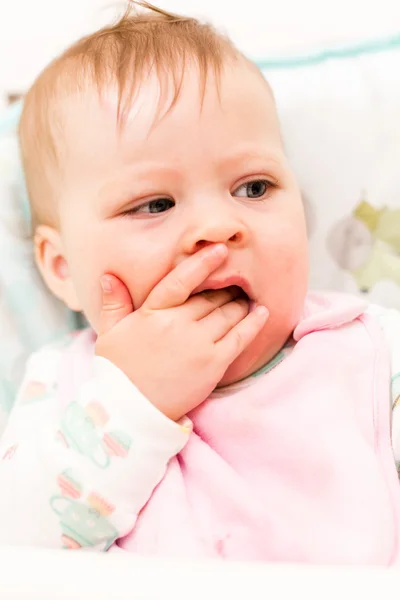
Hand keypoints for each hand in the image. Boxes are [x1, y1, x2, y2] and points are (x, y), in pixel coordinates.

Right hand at [95, 244, 268, 420]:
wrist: (131, 412)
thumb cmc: (118, 372)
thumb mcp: (109, 334)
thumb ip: (114, 303)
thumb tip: (108, 275)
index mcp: (152, 313)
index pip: (180, 280)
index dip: (202, 263)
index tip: (219, 250)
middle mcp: (178, 323)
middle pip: (209, 297)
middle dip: (222, 289)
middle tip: (233, 284)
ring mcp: (199, 343)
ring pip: (227, 313)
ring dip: (237, 303)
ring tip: (244, 298)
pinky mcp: (215, 363)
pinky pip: (241, 336)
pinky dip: (254, 322)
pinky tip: (262, 312)